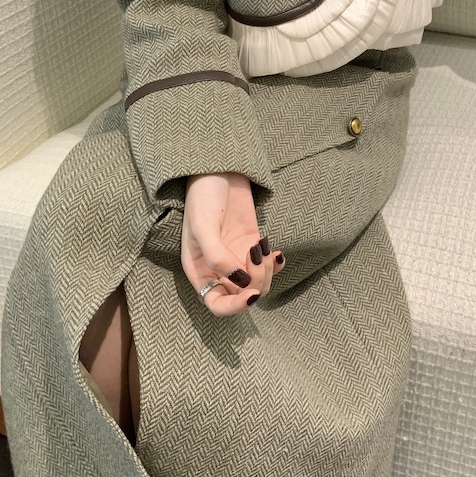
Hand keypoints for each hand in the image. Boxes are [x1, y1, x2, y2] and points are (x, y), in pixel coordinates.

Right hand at [181, 171, 284, 315]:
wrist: (219, 169)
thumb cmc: (203, 196)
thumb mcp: (204, 225)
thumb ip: (217, 256)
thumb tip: (240, 281)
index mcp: (199, 269)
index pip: (216, 304)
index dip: (235, 307)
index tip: (252, 294)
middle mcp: (218, 269)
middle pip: (242, 294)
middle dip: (255, 280)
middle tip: (256, 253)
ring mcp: (237, 257)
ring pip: (258, 282)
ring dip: (266, 270)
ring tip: (263, 246)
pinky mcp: (253, 245)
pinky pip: (268, 266)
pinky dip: (275, 263)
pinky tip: (275, 251)